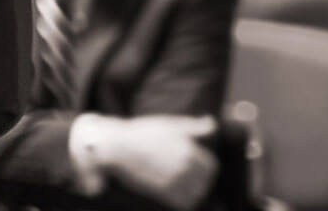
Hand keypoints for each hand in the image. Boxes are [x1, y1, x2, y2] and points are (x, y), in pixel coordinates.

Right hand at [93, 115, 218, 208]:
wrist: (115, 146)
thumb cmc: (140, 133)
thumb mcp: (168, 124)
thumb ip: (193, 126)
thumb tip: (212, 123)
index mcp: (189, 149)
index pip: (210, 166)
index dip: (205, 169)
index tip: (197, 171)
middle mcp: (185, 165)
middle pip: (204, 182)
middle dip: (199, 182)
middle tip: (189, 182)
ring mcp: (174, 179)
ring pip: (195, 194)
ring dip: (192, 194)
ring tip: (182, 190)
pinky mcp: (162, 192)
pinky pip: (183, 203)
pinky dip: (182, 202)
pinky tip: (174, 197)